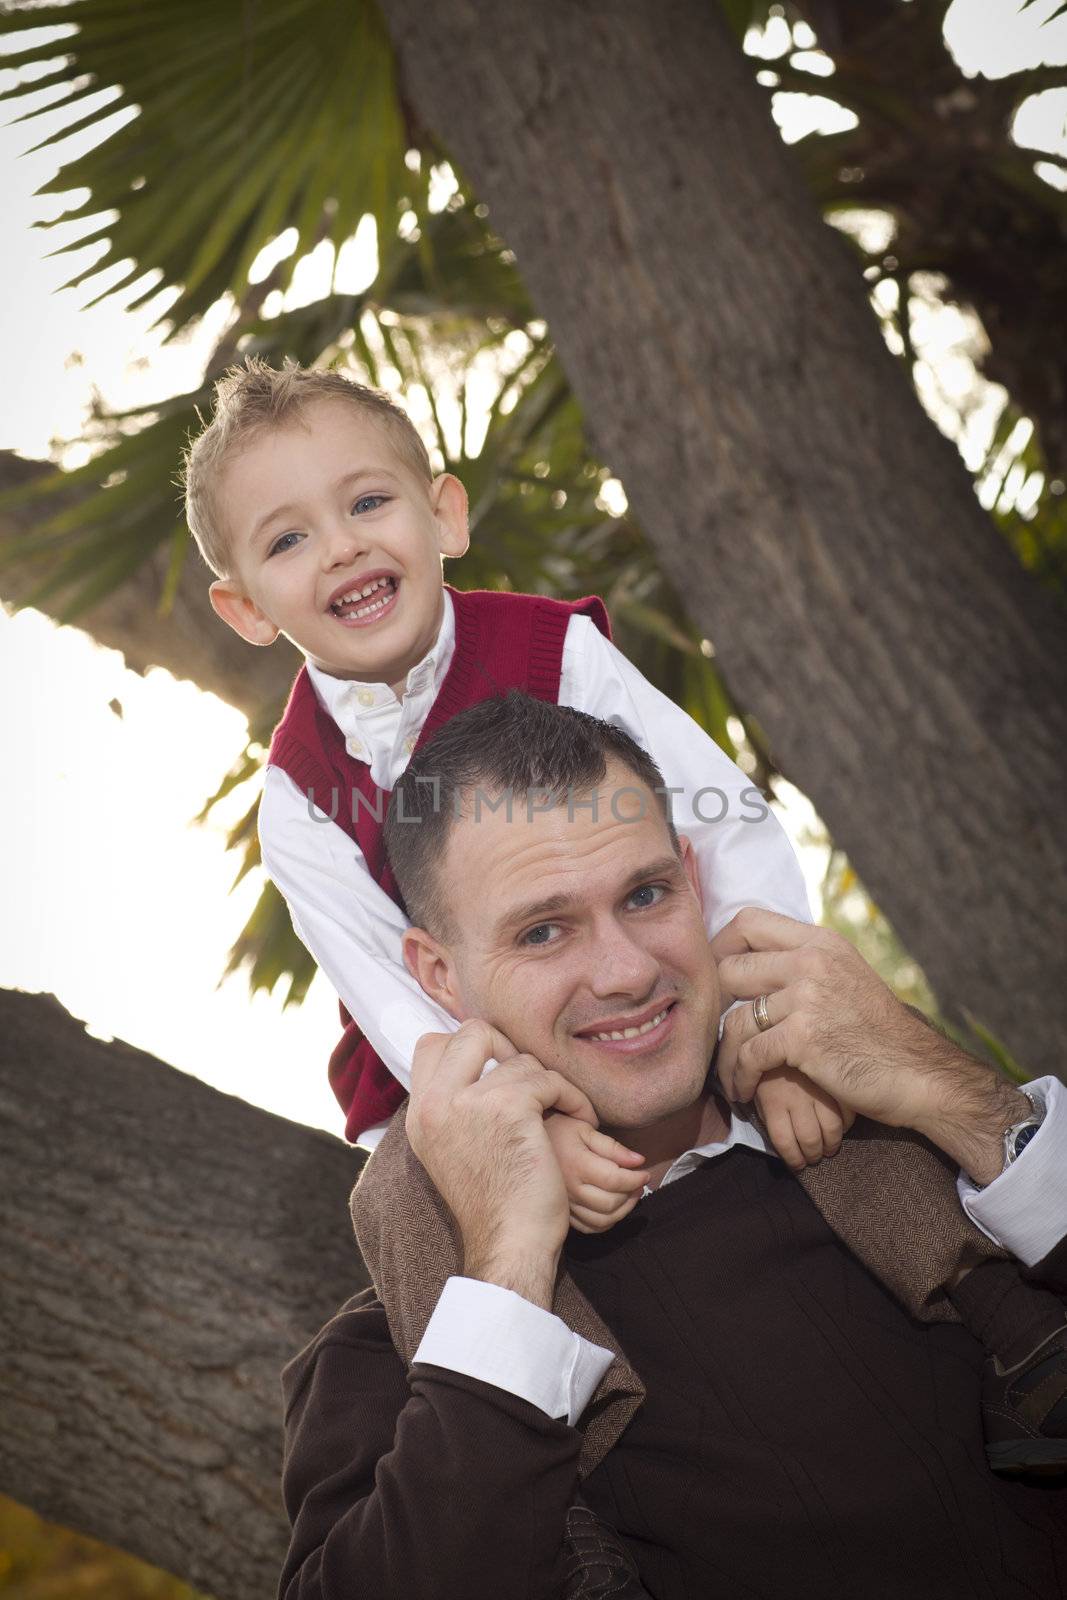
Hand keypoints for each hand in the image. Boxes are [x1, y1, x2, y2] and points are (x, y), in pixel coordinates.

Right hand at [406, 1022, 597, 1306]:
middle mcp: (436, 1103)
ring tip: (561, 1114)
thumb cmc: (495, 1203)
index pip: (432, 1044)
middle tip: (530, 1082)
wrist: (511, 1244)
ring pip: (522, 1060)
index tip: (500, 1072)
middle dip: (510, 1048)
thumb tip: (476, 1065)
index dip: (471, 1048)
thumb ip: (455, 1107)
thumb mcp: (454, 1150)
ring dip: (550, 1084)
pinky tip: (581, 1122)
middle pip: (473, 1032)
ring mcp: (469, 1102)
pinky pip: (550, 1079)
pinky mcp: (508, 1106)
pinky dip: (572, 1098)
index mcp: (420, 1114)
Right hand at [544, 1112, 648, 1233]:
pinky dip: (607, 1222)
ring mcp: (565, 1203)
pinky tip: (613, 1207)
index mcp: (577, 1165)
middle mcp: (570, 1189)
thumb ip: (613, 1147)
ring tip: (630, 1194)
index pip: (615, 1181)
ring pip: (602, 1220)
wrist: (526, 1141)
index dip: (636, 1179)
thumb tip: (639, 1161)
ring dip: (623, 1210)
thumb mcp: (585, 1129)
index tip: (645, 1172)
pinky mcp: (563, 1212)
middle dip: (632, 1195)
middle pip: (611, 1204)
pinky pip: (590, 1227)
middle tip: (639, 1182)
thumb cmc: (558, 1129)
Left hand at [711, 909, 1028, 1184]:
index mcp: (821, 941)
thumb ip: (806, 964)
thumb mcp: (846, 977)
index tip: (717, 978)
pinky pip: (749, 1053)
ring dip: (725, 1053)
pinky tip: (744, 1091)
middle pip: (730, 965)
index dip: (721, 946)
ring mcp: (808, 997)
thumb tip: (758, 962)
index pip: (749, 921)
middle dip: (715, 1003)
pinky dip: (739, 1076)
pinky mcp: (805, 1037)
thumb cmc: (879, 1033)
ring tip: (728, 1074)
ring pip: (735, 1017)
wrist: (919, 1073)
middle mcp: (812, 960)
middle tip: (714, 1029)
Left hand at [749, 1066, 853, 1170]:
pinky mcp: (840, 1083)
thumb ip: (766, 1103)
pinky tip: (841, 1126)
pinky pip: (848, 1114)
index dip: (790, 1157)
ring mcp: (820, 1090)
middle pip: (808, 1141)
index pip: (783, 1142)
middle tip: (812, 1158)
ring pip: (831, 1131)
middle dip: (811, 1156)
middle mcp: (797, 1098)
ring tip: (827, 1148)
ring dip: (829, 1146)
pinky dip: (846, 1125)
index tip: (794, 1161)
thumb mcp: (761, 1078)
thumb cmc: (769, 1056)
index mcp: (773, 1098)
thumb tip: (777, 1132)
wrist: (796, 1023)